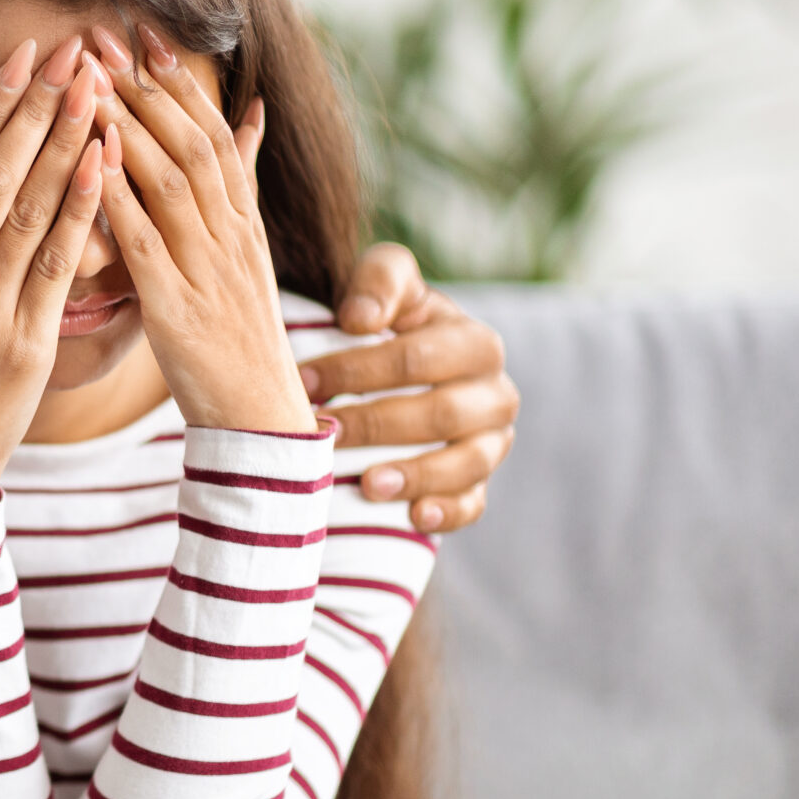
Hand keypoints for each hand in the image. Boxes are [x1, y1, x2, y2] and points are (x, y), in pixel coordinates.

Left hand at [89, 22, 317, 436]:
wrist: (260, 414)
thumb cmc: (240, 331)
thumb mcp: (248, 248)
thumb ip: (244, 181)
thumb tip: (253, 109)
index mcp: (243, 219)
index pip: (211, 132)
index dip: (177, 80)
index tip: (142, 31)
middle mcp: (231, 233)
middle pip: (191, 142)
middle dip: (145, 85)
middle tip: (101, 36)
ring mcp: (208, 268)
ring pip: (172, 181)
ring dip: (130, 124)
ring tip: (90, 79)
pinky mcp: (178, 307)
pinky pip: (149, 244)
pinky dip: (120, 199)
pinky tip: (90, 163)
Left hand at [297, 246, 519, 532]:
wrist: (403, 364)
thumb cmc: (389, 318)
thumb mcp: (385, 283)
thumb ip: (379, 282)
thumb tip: (358, 319)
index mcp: (475, 344)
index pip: (418, 359)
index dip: (358, 370)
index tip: (304, 383)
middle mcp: (494, 394)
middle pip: (443, 414)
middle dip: (378, 424)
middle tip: (324, 433)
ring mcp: (492, 443)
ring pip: (467, 463)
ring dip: (416, 475)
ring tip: (367, 484)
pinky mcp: (479, 483)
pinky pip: (473, 504)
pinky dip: (446, 512)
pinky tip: (414, 516)